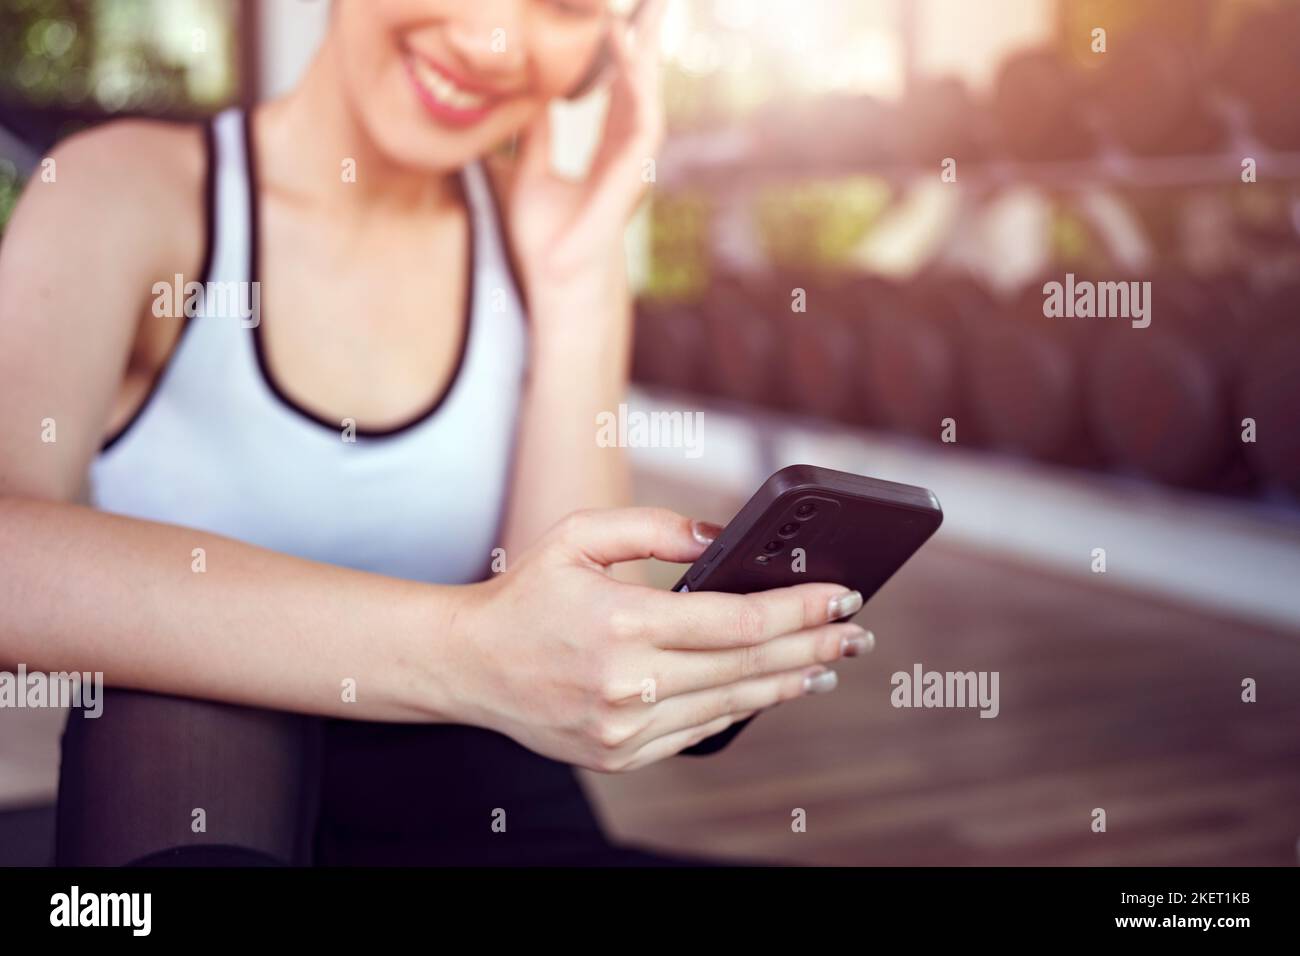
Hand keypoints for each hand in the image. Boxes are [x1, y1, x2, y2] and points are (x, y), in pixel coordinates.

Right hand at [440, 507, 872, 772]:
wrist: (468, 666)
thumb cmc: (526, 594)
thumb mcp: (578, 535)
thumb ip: (652, 526)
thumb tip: (721, 536)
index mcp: (623, 623)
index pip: (739, 621)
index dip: (800, 610)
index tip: (842, 596)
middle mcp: (628, 683)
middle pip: (748, 666)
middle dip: (814, 647)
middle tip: (858, 633)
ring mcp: (625, 727)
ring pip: (732, 705)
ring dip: (788, 683)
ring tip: (828, 665)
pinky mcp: (621, 754)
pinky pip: (699, 732)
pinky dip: (741, 709)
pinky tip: (769, 690)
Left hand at [502, 0, 666, 291]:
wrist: (555, 277)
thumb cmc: (544, 239)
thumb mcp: (528, 171)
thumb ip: (534, 136)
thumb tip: (525, 100)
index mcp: (608, 153)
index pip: (620, 91)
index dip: (621, 53)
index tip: (617, 14)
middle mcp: (629, 153)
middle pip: (643, 84)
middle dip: (648, 39)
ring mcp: (637, 161)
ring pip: (649, 92)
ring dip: (645, 48)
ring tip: (641, 7)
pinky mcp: (637, 170)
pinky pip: (644, 115)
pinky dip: (637, 80)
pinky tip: (626, 47)